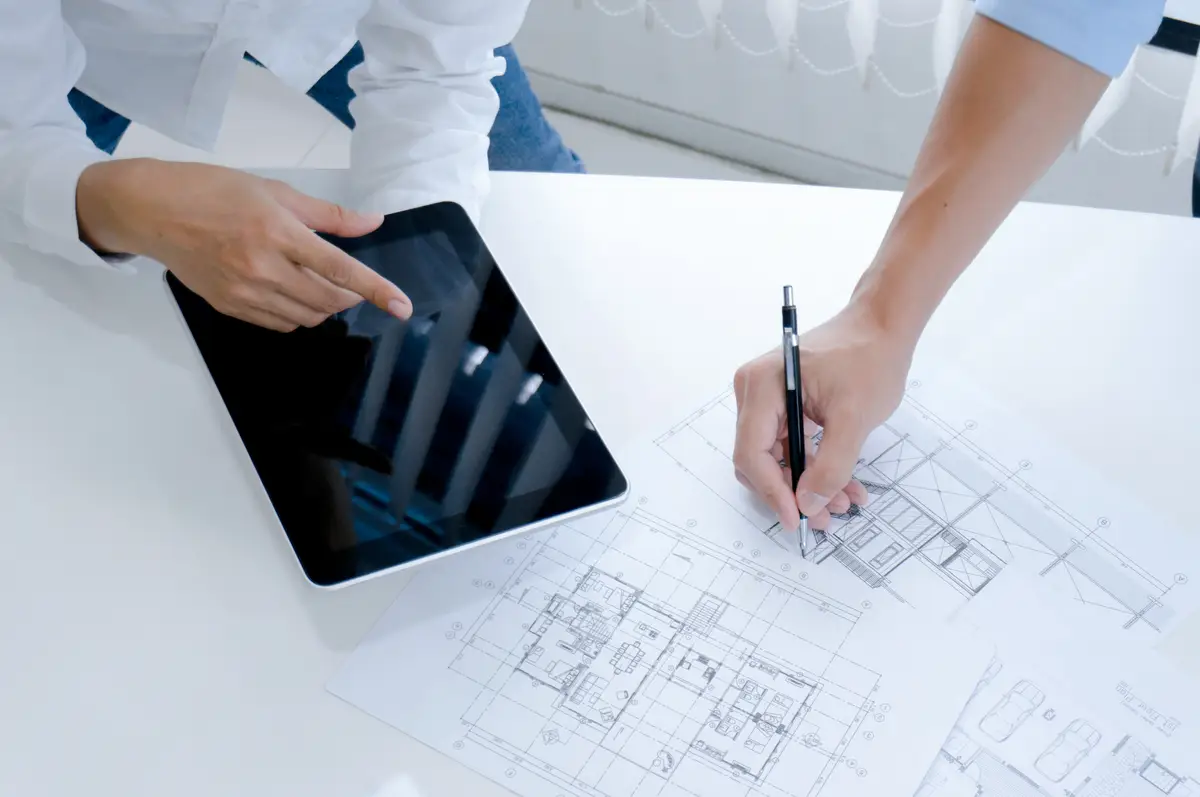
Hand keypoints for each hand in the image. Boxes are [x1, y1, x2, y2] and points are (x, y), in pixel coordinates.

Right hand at [76, 159, 411, 330]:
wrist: (154, 210)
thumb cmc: (215, 191)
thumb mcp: (276, 191)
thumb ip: (329, 214)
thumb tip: (373, 222)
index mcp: (278, 233)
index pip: (340, 269)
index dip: (376, 290)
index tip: (403, 307)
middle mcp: (263, 268)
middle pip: (327, 301)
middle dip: (350, 298)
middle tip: (351, 283)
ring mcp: (245, 292)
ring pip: (306, 317)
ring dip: (325, 307)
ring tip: (320, 284)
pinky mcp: (230, 306)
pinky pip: (280, 323)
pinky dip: (297, 314)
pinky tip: (293, 294)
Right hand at [732, 302, 911, 530]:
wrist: (883, 325)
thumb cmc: (869, 358)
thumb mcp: (854, 418)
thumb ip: (831, 465)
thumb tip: (809, 505)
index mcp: (761, 386)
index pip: (752, 452)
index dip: (773, 491)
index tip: (798, 519)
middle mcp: (754, 392)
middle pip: (758, 459)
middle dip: (790, 492)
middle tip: (823, 518)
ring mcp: (766, 398)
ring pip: (776, 458)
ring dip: (806, 484)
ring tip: (843, 502)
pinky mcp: (783, 404)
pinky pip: (789, 446)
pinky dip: (813, 466)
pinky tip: (843, 484)